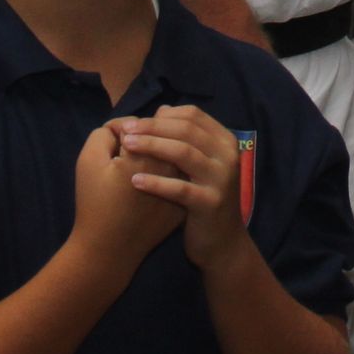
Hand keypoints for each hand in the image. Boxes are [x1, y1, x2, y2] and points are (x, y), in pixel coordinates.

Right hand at [71, 119, 183, 266]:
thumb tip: (129, 124)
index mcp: (146, 156)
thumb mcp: (89, 161)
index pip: (139, 124)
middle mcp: (170, 169)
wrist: (108, 250)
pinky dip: (168, 175)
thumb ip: (107, 132)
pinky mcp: (182, 206)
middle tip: (128, 153)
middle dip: (147, 137)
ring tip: (139, 166)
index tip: (115, 143)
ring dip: (161, 153)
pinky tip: (151, 184)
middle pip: (163, 136)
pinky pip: (179, 179)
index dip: (124, 129)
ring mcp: (180, 189)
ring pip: (175, 156)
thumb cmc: (95, 204)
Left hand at [117, 104, 252, 269]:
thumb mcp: (198, 164)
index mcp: (225, 141)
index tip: (134, 122)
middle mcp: (228, 155)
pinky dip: (156, 182)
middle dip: (152, 128)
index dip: (161, 116)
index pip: (192, 115)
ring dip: (151, 147)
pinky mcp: (211, 203)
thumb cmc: (203, 198)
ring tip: (126, 149)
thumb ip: (184, 137)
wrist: (222, 243)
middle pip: (186, 129)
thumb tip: (162, 110)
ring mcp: (221, 179)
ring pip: (183, 152)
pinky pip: (180, 188)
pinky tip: (135, 181)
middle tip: (125, 132)